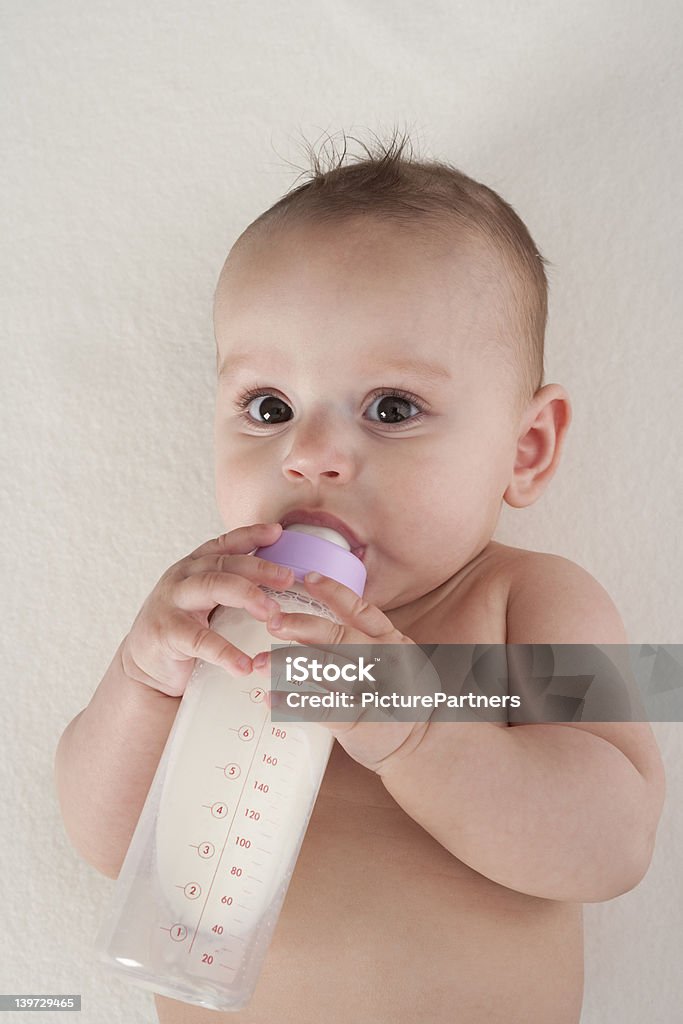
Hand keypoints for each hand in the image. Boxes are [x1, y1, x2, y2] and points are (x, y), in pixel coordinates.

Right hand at [121, 523, 294, 696]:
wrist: (146, 664)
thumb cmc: (184, 626)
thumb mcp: (206, 600)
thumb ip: (233, 585)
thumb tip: (283, 580)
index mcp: (196, 566)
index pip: (225, 544)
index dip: (251, 535)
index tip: (277, 532)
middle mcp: (183, 577)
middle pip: (224, 563)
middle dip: (259, 568)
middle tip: (288, 579)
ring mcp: (172, 602)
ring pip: (212, 586)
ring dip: (246, 596)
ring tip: (272, 614)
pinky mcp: (166, 632)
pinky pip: (199, 639)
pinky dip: (224, 652)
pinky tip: (244, 664)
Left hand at [254, 571, 439, 773]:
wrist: (425, 744)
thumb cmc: (402, 699)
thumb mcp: (395, 660)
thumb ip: (365, 641)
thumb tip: (315, 627)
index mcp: (391, 641)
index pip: (361, 610)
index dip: (334, 592)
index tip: (309, 579)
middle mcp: (383, 660)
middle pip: (338, 636)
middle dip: (302, 626)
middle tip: (273, 622)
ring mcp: (372, 689)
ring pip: (326, 668)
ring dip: (289, 663)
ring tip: (260, 662)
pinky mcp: (359, 719)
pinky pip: (321, 707)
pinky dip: (294, 702)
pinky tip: (272, 698)